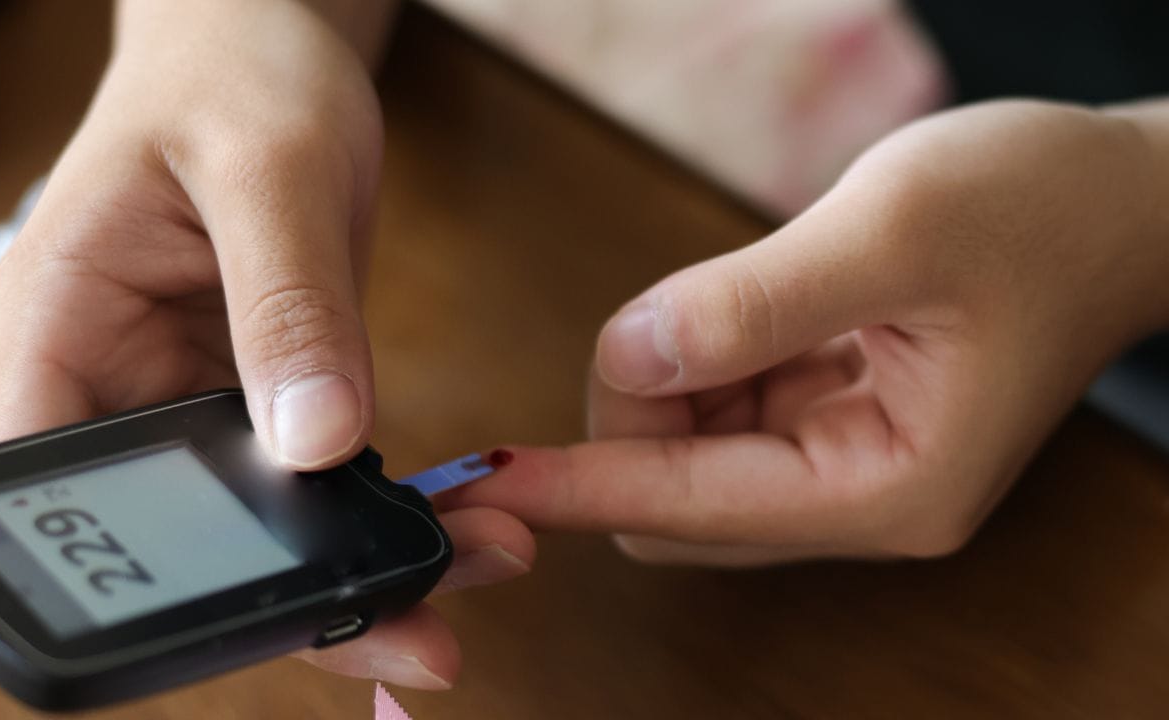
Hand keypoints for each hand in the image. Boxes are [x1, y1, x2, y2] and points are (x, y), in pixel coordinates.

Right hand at [0, 0, 531, 687]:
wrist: (264, 40)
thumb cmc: (235, 72)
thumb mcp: (268, 173)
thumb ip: (287, 306)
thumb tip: (314, 443)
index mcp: (59, 328)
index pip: (51, 489)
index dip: (134, 579)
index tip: (263, 617)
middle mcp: (113, 382)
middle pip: (170, 536)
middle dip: (290, 594)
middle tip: (415, 626)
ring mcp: (188, 395)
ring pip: (254, 518)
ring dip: (357, 559)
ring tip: (474, 566)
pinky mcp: (257, 390)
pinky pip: (307, 473)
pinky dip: (376, 506)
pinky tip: (456, 524)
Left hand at [442, 100, 1168, 565]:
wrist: (1115, 202)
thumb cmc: (1036, 210)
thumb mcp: (895, 230)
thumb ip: (755, 303)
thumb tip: (634, 356)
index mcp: (886, 488)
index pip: (688, 508)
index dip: (580, 484)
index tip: (485, 477)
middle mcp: (860, 500)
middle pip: (673, 498)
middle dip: (635, 412)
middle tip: (669, 314)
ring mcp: (844, 466)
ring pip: (689, 457)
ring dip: (668, 381)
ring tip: (737, 294)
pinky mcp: (831, 423)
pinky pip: (722, 414)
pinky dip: (699, 363)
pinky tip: (743, 307)